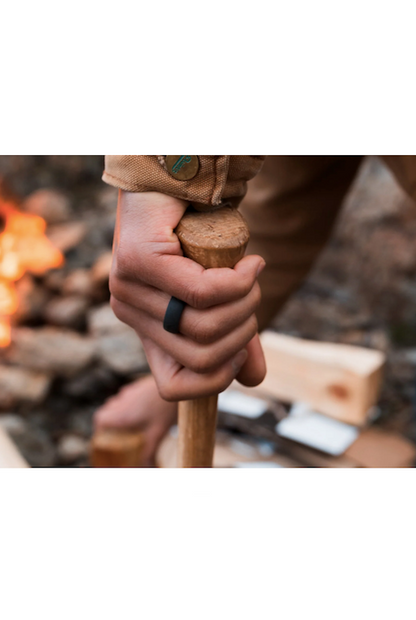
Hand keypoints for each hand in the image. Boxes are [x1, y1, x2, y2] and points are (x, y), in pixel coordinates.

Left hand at [109, 190, 265, 399]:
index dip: (216, 378)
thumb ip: (235, 336)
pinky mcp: (138, 261)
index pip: (174, 386)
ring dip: (245, 304)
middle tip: (251, 298)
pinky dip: (239, 282)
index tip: (239, 350)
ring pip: (204, 326)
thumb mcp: (219, 298)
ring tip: (250, 277)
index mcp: (144, 330)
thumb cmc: (200, 242)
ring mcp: (128, 288)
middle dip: (242, 333)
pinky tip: (250, 265)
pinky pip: (202, 291)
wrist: (177, 185)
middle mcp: (128, 313)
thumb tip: (254, 381)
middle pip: (201, 357)